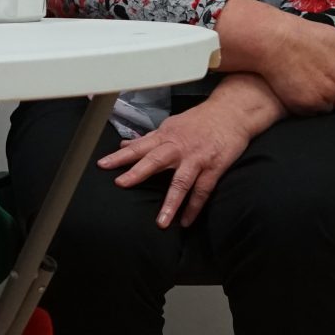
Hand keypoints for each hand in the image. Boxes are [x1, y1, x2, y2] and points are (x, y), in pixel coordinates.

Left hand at [97, 76, 280, 226]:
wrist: (232, 113)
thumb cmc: (199, 120)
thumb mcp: (171, 125)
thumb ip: (149, 139)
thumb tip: (125, 145)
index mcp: (166, 136)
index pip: (138, 147)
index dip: (120, 155)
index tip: (102, 164)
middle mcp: (179, 147)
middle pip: (155, 160)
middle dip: (137, 172)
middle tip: (120, 184)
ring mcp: (197, 159)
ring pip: (181, 182)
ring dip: (170, 203)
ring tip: (161, 222)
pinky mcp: (214, 168)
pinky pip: (203, 191)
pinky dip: (194, 207)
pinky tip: (185, 221)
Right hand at [217, 0, 334, 113]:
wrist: (275, 41)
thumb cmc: (303, 36)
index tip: (325, 78)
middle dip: (330, 93)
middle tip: (312, 82)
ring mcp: (324, 97)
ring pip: (327, 108)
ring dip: (318, 101)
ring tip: (302, 86)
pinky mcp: (307, 105)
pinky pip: (311, 113)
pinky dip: (305, 106)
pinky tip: (295, 92)